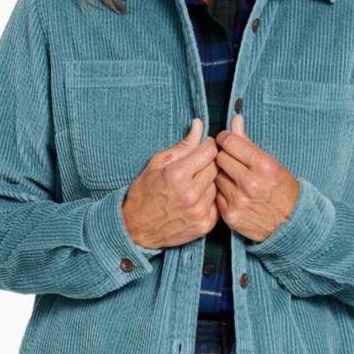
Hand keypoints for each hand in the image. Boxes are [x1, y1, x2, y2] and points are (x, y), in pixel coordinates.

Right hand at [121, 119, 219, 248]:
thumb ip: (183, 145)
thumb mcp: (158, 163)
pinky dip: (209, 200)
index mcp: (177, 174)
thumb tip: (200, 125)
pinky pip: (217, 203)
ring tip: (193, 185)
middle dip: (208, 164)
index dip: (206, 147)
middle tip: (195, 168)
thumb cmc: (145, 192)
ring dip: (209, 182)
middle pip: (216, 167)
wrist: (136, 228)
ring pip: (218, 185)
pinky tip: (195, 200)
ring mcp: (199, 211)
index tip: (201, 150)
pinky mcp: (205, 225)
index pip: (209, 151)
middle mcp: (191, 193)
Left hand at [214, 113, 299, 242]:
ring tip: (233, 176)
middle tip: (230, 159)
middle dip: (223, 155)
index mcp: (263, 166)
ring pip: (215, 175)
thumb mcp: (272, 163)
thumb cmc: (283, 190)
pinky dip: (221, 191)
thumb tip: (235, 120)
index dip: (225, 138)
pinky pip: (216, 194)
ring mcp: (238, 200)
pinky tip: (232, 191)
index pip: (230, 142)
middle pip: (219, 157)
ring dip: (221, 173)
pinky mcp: (230, 214)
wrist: (290, 224)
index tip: (226, 140)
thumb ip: (248, 142)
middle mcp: (250, 183)